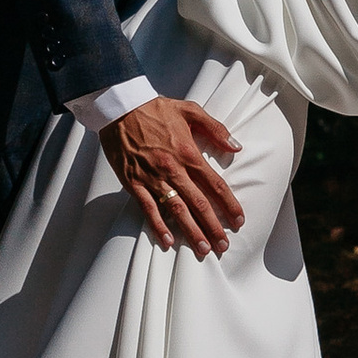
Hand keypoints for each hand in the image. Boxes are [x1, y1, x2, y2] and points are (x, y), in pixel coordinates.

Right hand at [100, 94, 245, 256]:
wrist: (119, 108)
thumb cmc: (154, 109)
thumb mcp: (190, 110)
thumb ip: (216, 129)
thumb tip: (236, 146)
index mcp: (188, 153)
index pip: (215, 184)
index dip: (229, 204)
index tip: (238, 220)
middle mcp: (173, 169)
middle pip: (199, 203)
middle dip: (213, 227)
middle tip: (223, 245)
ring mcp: (152, 178)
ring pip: (176, 211)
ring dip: (191, 231)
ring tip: (203, 249)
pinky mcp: (134, 183)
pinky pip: (148, 209)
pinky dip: (158, 226)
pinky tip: (168, 241)